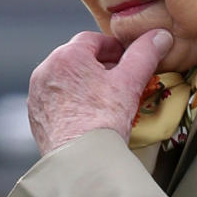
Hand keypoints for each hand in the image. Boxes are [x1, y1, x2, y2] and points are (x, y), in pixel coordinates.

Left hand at [27, 29, 173, 154]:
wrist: (79, 160)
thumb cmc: (102, 120)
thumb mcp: (130, 82)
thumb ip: (145, 54)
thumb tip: (160, 36)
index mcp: (67, 56)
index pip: (93, 39)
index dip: (114, 47)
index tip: (127, 58)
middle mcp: (46, 70)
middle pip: (78, 58)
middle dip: (99, 65)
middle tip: (121, 80)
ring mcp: (38, 94)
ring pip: (66, 79)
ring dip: (85, 83)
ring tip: (106, 99)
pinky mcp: (36, 116)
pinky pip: (56, 99)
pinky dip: (72, 101)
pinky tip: (89, 115)